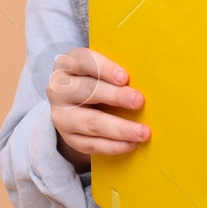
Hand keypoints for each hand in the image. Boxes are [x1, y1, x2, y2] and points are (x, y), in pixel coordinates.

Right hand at [49, 46, 148, 174]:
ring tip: (142, 132)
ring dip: (119, 128)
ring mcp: (61, 116)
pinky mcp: (68, 138)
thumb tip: (147, 78)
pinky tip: (132, 143)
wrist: (74, 103)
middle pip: (88, 91)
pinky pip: (91, 145)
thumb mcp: (99, 68)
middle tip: (139, 101)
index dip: (104, 69)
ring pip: (91, 122)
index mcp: (67, 64)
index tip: (125, 77)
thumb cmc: (95, 78)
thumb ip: (116, 71)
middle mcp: (59, 89)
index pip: (83, 62)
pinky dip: (114, 146)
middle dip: (115, 97)